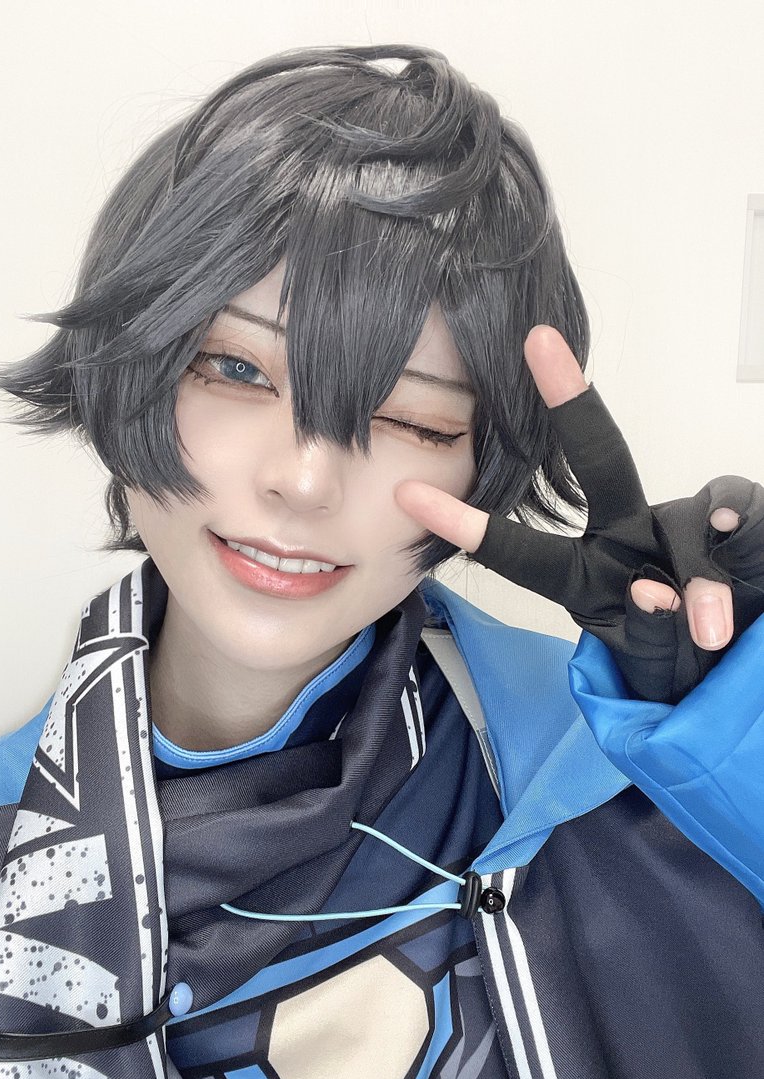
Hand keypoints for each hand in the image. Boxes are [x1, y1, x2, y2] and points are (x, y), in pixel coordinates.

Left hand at [395, 326, 763, 703]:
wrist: (735, 670)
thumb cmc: (676, 663)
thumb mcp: (648, 658)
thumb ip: (649, 632)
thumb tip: (661, 595)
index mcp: (585, 574)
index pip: (523, 548)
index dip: (469, 525)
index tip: (409, 496)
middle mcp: (632, 537)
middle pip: (603, 463)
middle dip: (570, 403)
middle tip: (539, 348)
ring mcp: (684, 536)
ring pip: (685, 516)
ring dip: (693, 571)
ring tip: (702, 626)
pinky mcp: (742, 542)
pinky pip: (743, 528)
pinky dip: (739, 545)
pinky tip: (734, 591)